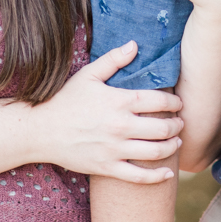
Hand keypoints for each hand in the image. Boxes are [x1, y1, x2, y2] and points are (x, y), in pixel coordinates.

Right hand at [29, 42, 183, 183]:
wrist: (41, 130)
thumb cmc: (65, 100)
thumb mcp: (88, 75)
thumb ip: (113, 59)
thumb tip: (134, 44)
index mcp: (119, 101)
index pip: (159, 101)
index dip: (174, 103)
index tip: (178, 104)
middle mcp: (120, 126)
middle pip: (163, 128)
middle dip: (177, 125)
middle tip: (180, 123)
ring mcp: (114, 149)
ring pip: (156, 152)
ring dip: (172, 147)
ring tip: (176, 142)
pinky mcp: (107, 167)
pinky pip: (138, 177)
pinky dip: (157, 176)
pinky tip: (168, 172)